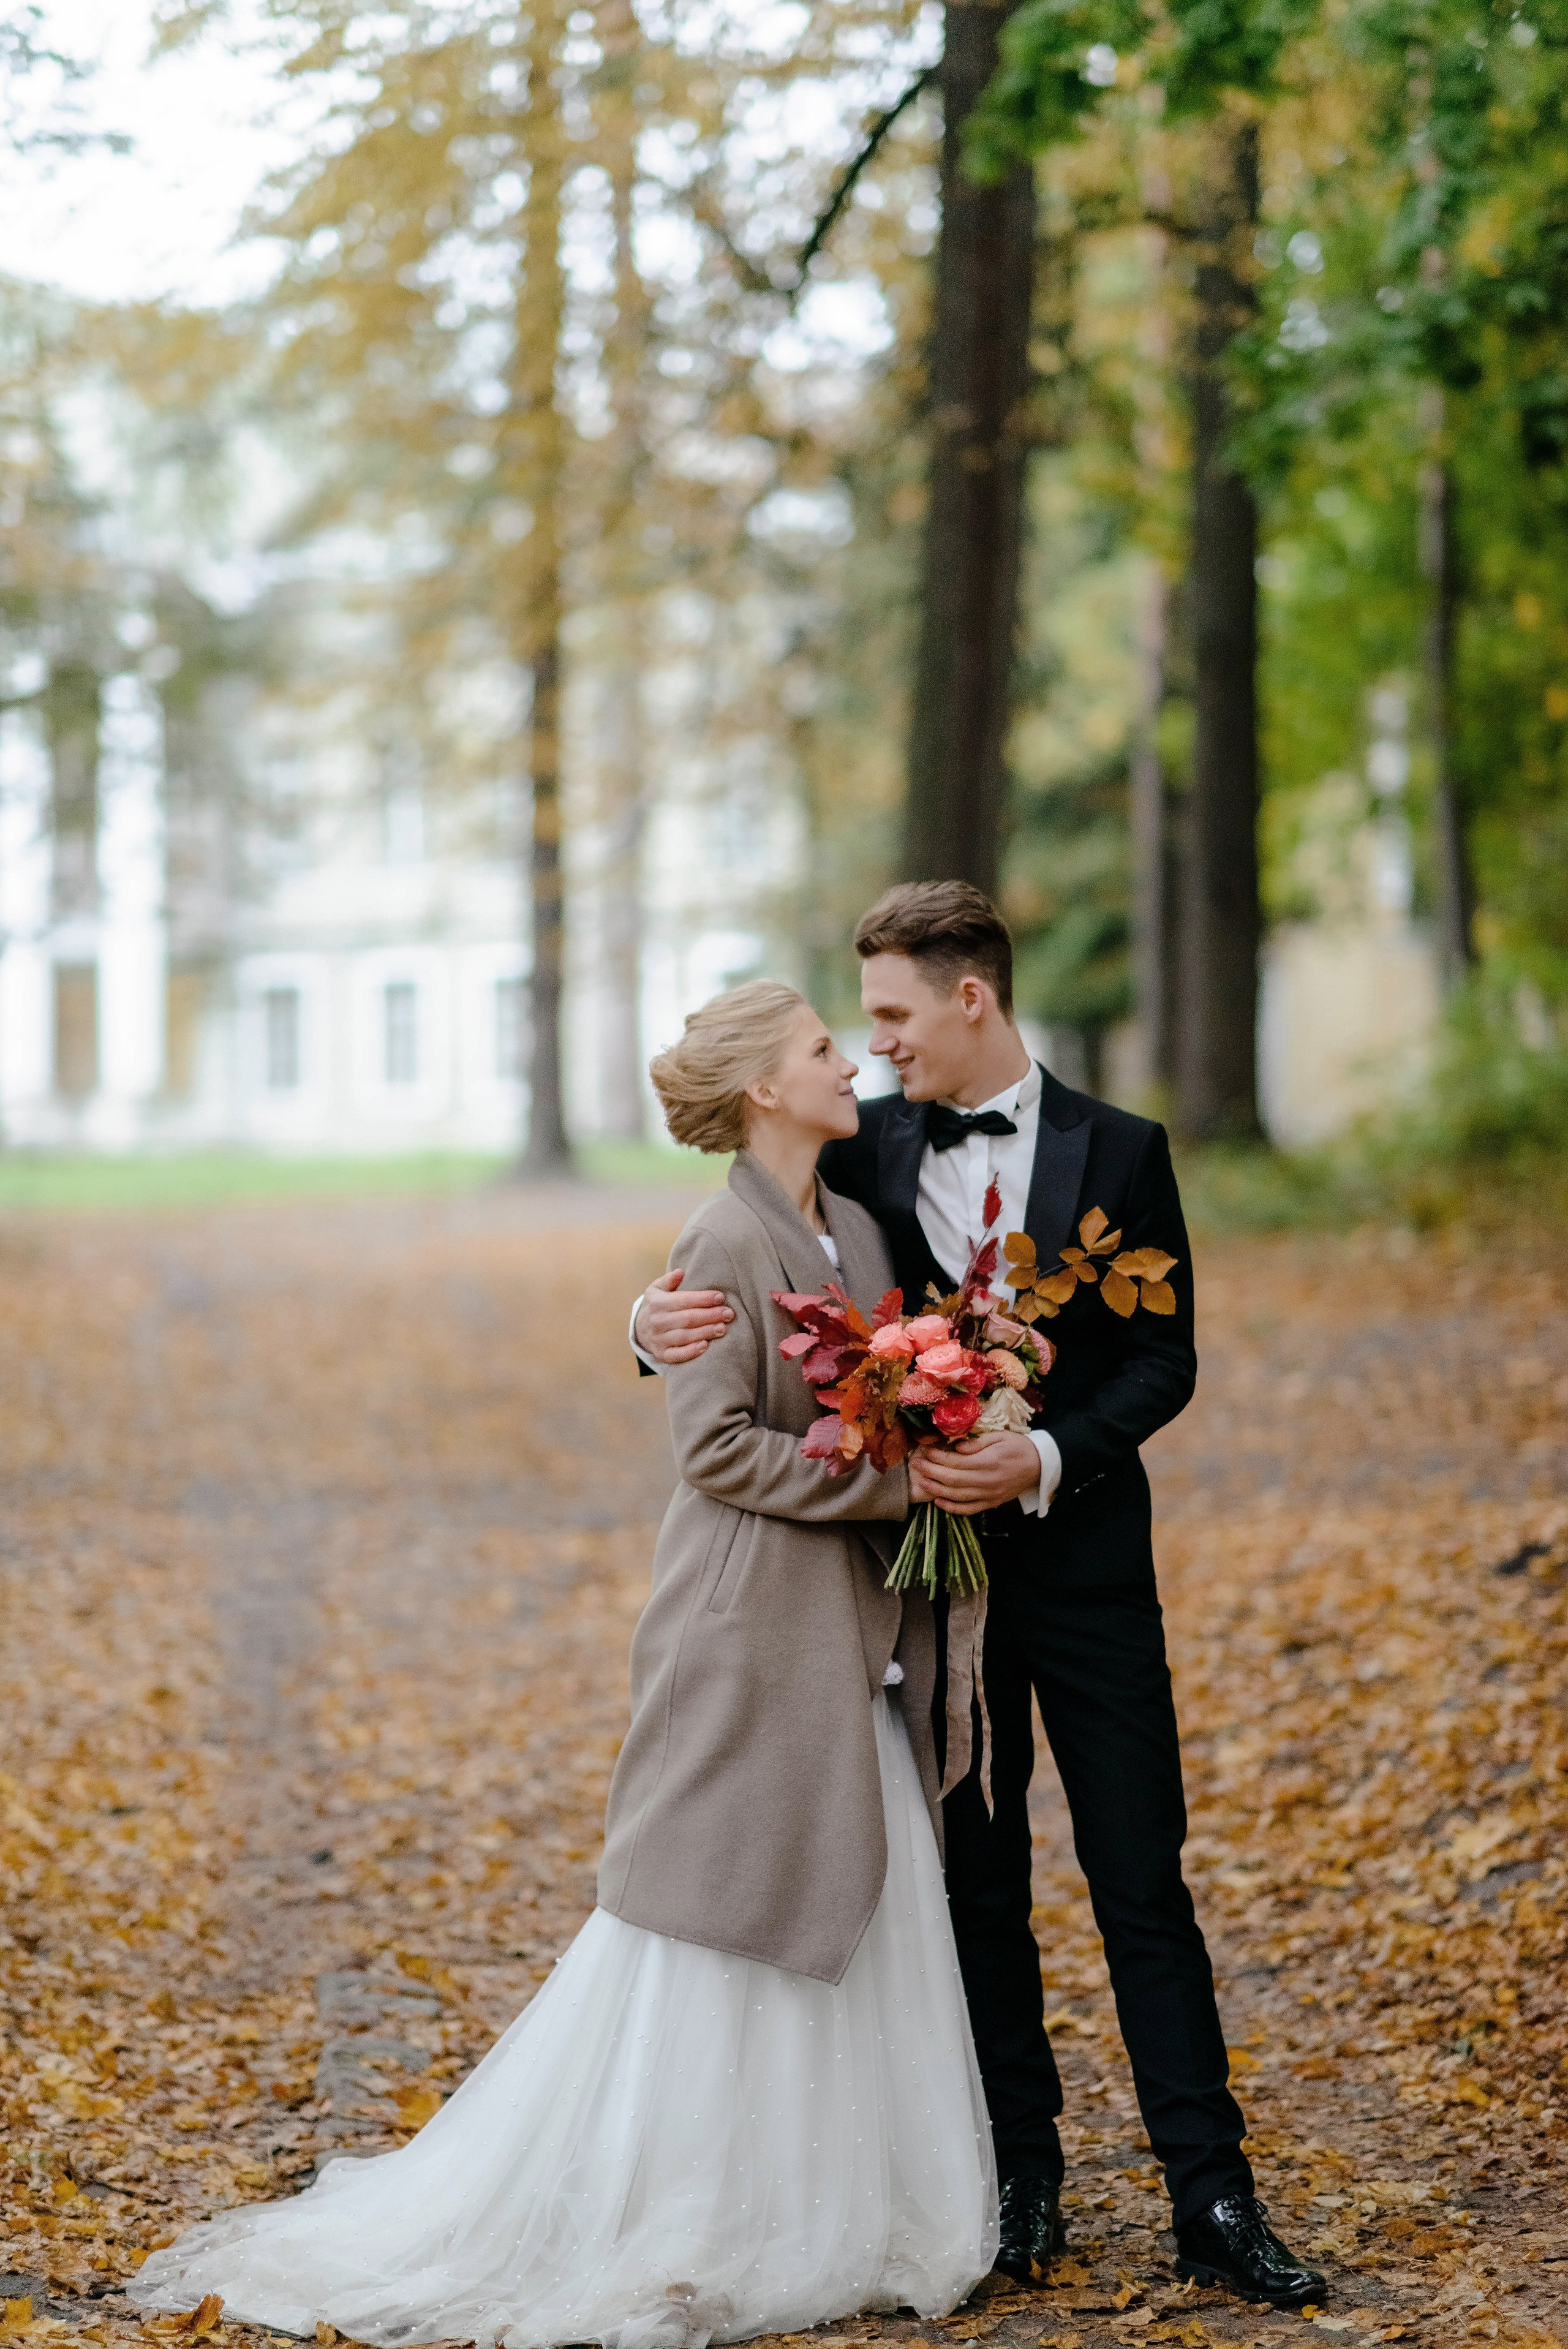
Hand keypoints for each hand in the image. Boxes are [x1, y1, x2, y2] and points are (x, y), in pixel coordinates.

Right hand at [635, 1267, 734, 1364]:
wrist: (640, 1329)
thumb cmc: (656, 1306)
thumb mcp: (656, 1289)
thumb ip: (668, 1280)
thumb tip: (680, 1272)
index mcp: (657, 1303)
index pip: (683, 1300)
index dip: (703, 1299)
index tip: (721, 1297)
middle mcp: (657, 1321)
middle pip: (688, 1319)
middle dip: (710, 1315)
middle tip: (728, 1314)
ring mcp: (659, 1339)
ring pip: (685, 1336)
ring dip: (705, 1332)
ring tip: (723, 1328)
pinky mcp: (662, 1355)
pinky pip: (677, 1355)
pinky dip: (691, 1352)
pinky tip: (705, 1346)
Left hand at [906, 1431, 1041, 1516]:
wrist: (1040, 1465)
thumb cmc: (1019, 1447)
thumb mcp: (1000, 1436)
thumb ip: (977, 1442)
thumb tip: (956, 1447)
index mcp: (987, 1462)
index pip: (955, 1462)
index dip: (937, 1457)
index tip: (925, 1450)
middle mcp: (985, 1481)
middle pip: (951, 1479)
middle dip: (930, 1472)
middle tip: (916, 1464)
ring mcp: (988, 1495)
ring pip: (956, 1496)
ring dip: (936, 1490)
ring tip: (921, 1482)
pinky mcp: (991, 1503)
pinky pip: (968, 1509)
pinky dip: (952, 1508)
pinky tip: (939, 1502)